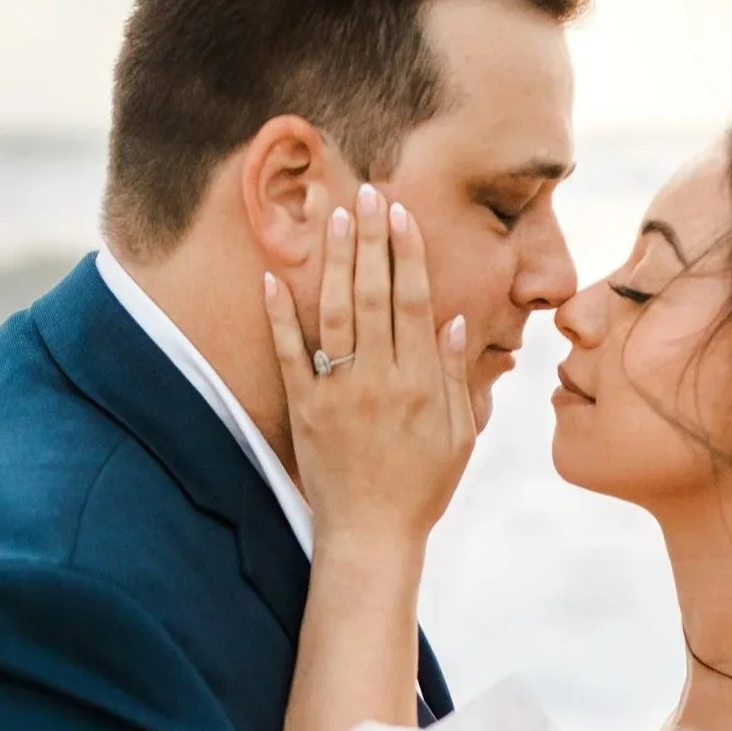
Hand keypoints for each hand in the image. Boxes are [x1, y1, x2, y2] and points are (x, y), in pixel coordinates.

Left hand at [261, 182, 475, 547]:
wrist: (370, 537)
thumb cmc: (422, 488)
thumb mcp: (459, 435)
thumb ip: (454, 376)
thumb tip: (452, 320)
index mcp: (420, 384)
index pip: (414, 302)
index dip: (407, 254)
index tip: (400, 214)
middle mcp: (379, 381)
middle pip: (375, 295)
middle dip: (370, 240)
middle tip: (365, 193)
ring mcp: (338, 393)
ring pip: (336, 313)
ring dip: (335, 261)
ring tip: (332, 215)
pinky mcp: (305, 409)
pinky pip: (289, 354)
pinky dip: (279, 315)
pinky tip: (272, 277)